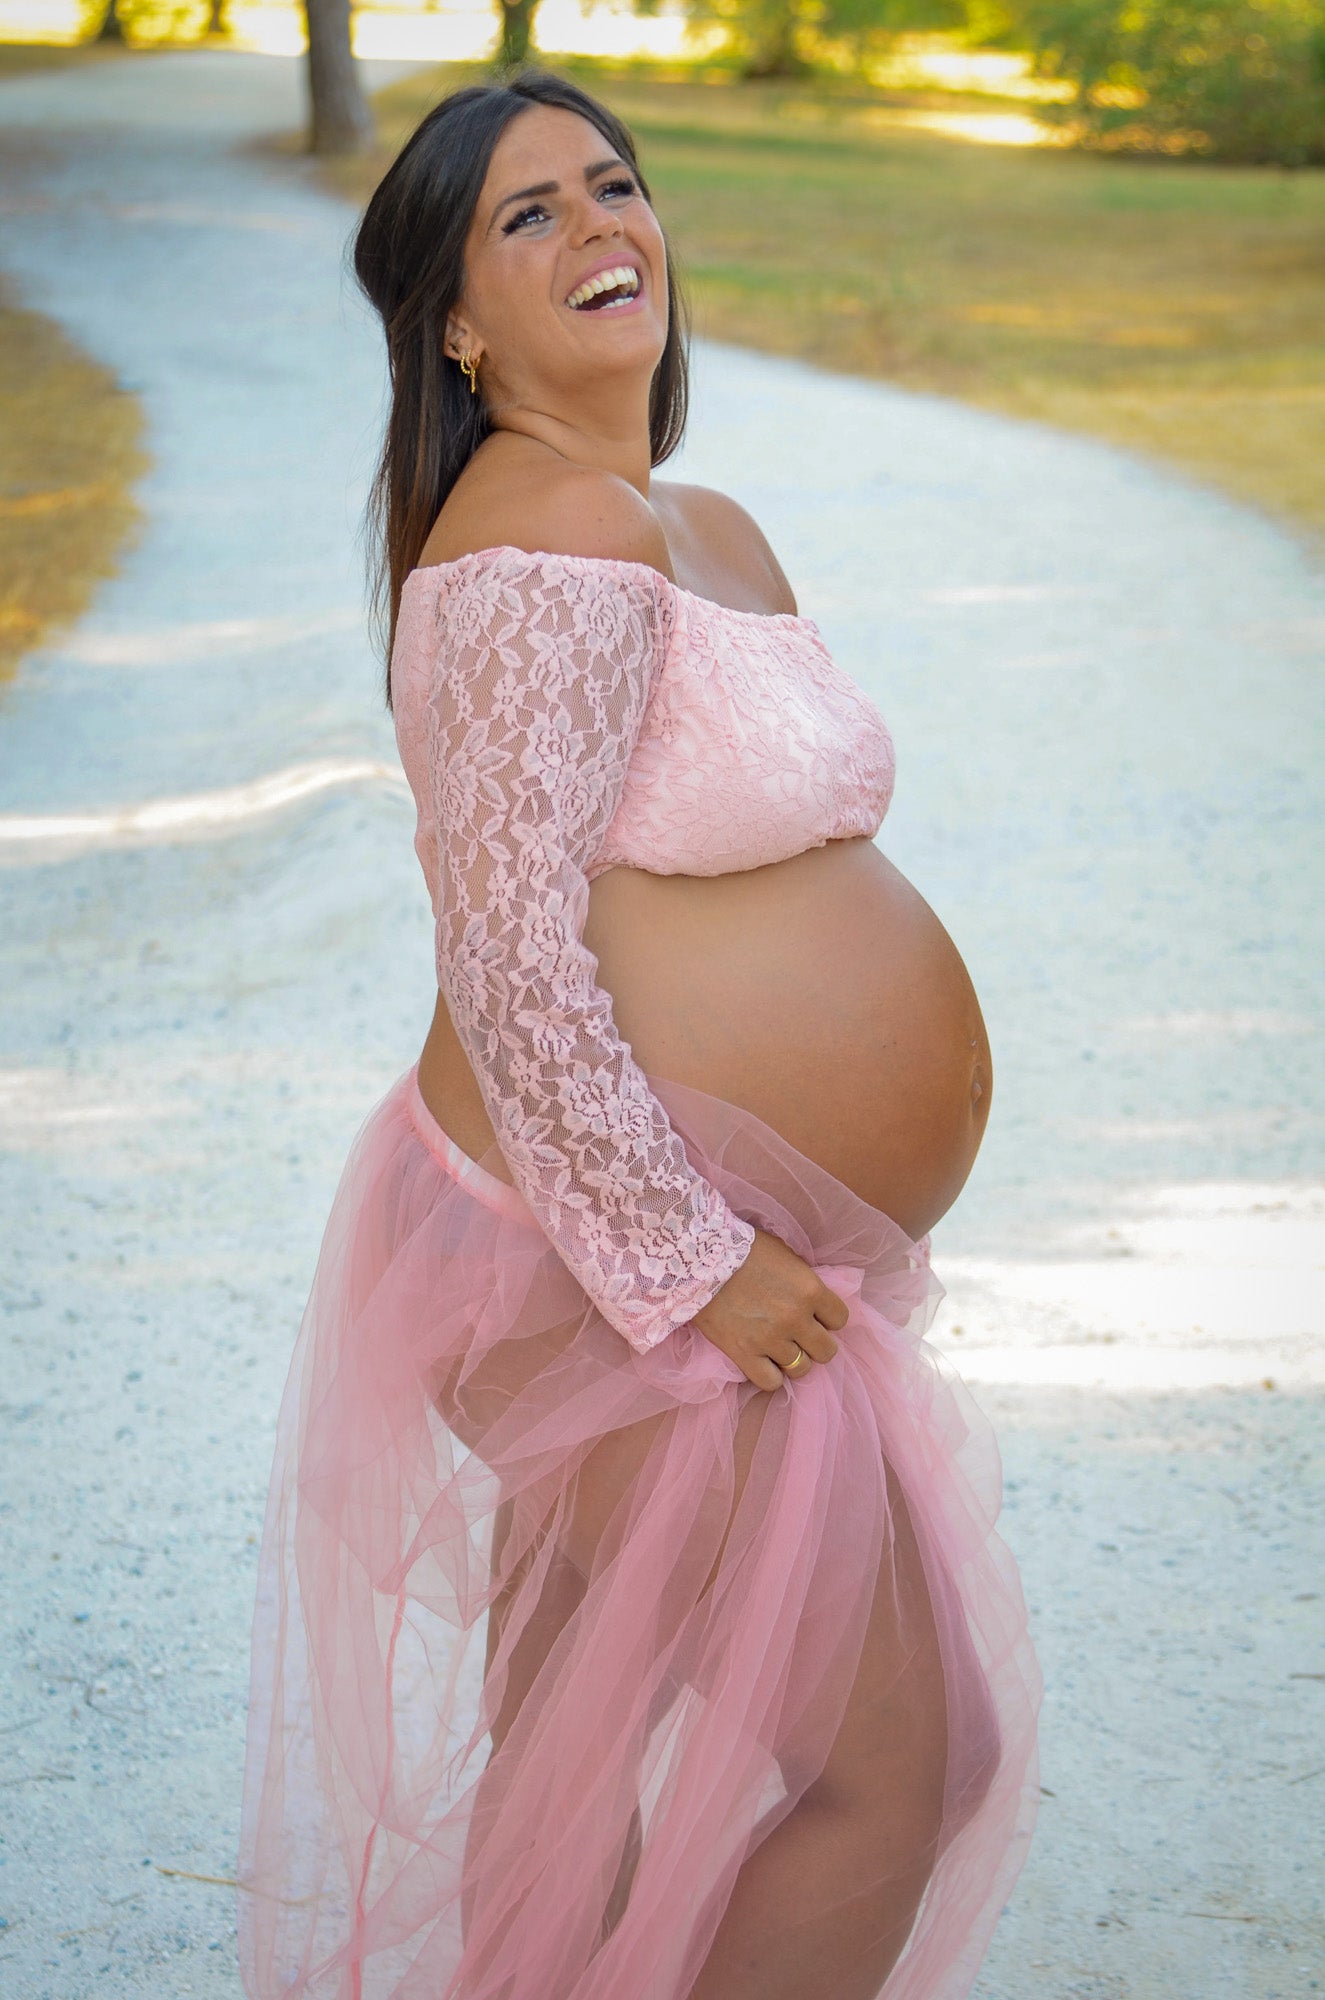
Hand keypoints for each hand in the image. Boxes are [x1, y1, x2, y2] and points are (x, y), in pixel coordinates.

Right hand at [689, 1227, 848, 1391]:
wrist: (699, 1258)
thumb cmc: (744, 1249)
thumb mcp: (786, 1257)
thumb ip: (805, 1283)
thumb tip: (815, 1303)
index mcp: (810, 1291)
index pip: (840, 1319)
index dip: (828, 1318)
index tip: (814, 1315)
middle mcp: (796, 1319)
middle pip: (827, 1351)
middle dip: (815, 1343)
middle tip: (799, 1334)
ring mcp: (771, 1340)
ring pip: (801, 1369)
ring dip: (793, 1359)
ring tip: (778, 1347)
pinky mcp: (745, 1355)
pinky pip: (771, 1383)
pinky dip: (770, 1375)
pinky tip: (763, 1362)